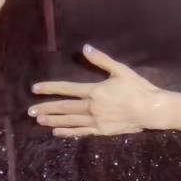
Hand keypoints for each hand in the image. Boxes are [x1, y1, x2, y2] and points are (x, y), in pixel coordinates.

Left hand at [28, 45, 165, 136]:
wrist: (151, 110)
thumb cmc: (137, 88)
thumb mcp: (120, 70)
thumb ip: (101, 60)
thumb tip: (85, 48)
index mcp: (94, 91)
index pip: (67, 89)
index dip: (50, 88)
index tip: (35, 89)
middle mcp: (91, 107)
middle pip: (64, 107)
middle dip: (46, 108)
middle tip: (30, 111)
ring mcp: (96, 121)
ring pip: (70, 121)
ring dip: (53, 121)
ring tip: (39, 121)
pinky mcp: (102, 131)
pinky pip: (81, 132)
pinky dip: (68, 132)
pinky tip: (57, 132)